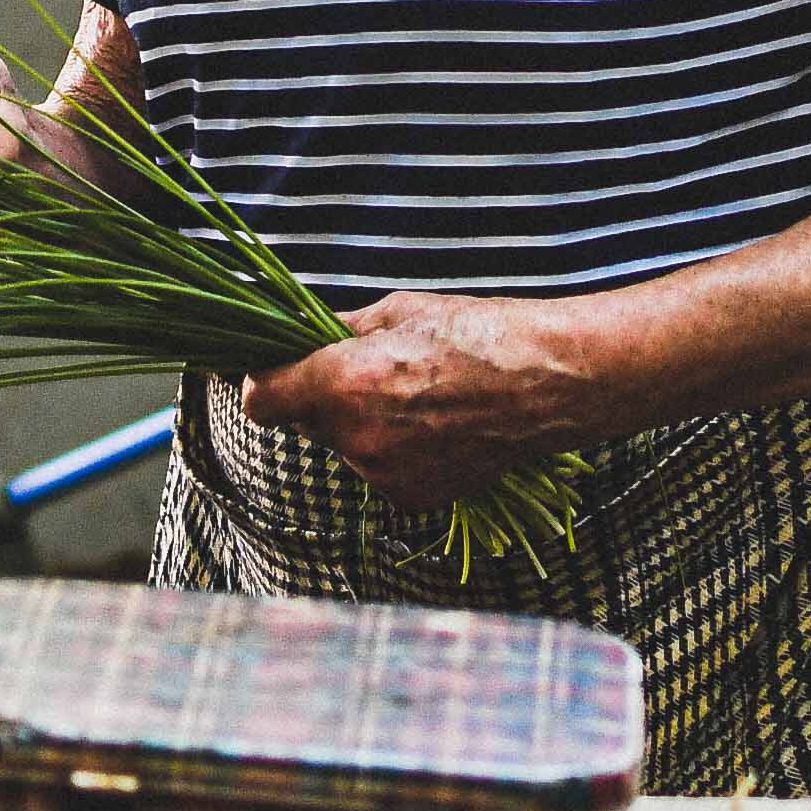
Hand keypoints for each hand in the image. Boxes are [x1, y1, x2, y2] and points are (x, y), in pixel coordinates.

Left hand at [241, 290, 586, 509]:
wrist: (550, 384)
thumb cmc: (477, 334)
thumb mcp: (400, 312)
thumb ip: (340, 331)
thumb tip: (303, 333)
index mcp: (343, 383)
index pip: (260, 399)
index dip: (266, 381)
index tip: (281, 368)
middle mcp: (355, 438)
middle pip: (305, 422)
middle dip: (322, 398)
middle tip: (368, 370)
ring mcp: (383, 475)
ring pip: (345, 447)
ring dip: (361, 425)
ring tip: (417, 395)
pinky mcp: (411, 498)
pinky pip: (378, 470)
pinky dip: (392, 450)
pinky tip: (435, 424)